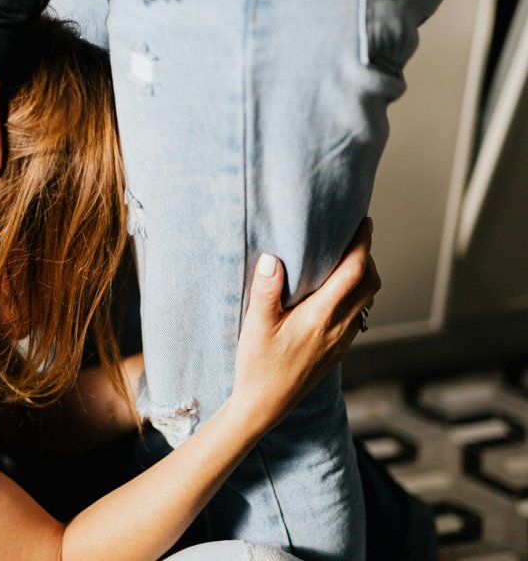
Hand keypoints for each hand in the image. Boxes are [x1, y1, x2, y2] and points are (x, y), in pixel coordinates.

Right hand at [230, 218, 379, 430]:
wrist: (265, 405)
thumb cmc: (258, 365)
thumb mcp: (255, 325)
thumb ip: (266, 289)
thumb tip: (272, 257)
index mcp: (321, 316)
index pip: (354, 272)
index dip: (363, 244)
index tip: (364, 223)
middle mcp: (339, 327)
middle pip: (370, 284)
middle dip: (367, 257)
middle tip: (353, 238)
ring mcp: (341, 341)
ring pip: (368, 301)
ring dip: (365, 277)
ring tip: (346, 261)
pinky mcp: (337, 351)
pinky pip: (358, 316)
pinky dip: (357, 296)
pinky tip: (337, 294)